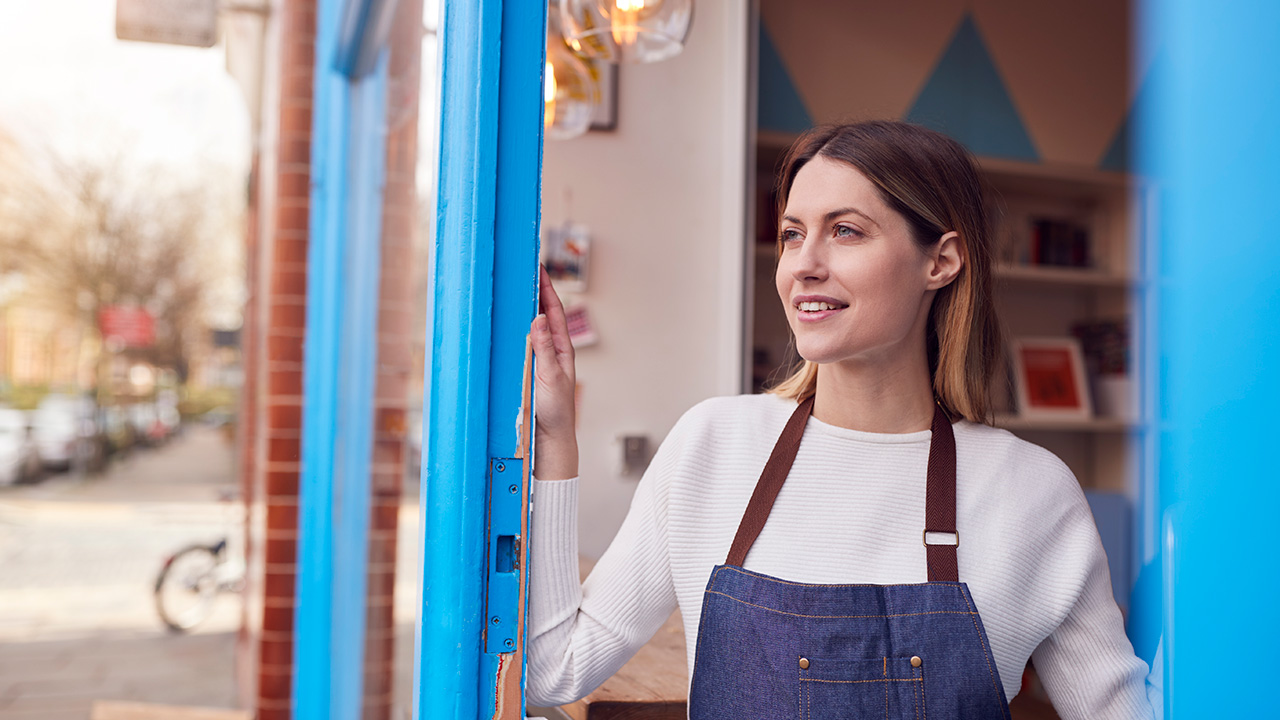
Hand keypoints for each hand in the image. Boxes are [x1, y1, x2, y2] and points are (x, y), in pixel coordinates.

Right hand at [531, 266, 578, 479]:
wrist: (549, 439)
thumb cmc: (555, 411)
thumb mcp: (550, 377)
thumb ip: (544, 348)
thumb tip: (540, 317)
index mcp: (562, 349)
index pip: (554, 311)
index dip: (546, 288)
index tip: (538, 267)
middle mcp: (550, 351)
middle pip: (542, 314)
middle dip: (533, 291)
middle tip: (522, 269)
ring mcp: (538, 361)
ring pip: (530, 329)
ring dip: (522, 309)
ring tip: (511, 288)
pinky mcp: (526, 372)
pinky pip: (519, 345)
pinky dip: (513, 331)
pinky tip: (502, 325)